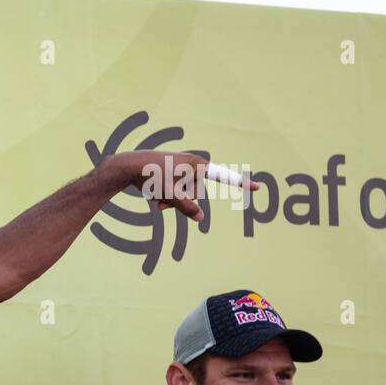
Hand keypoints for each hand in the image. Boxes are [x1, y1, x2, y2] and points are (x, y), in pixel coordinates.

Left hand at [103, 150, 257, 222]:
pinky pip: (174, 193)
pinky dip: (165, 198)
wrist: (127, 166)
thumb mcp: (170, 193)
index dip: (241, 183)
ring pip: (183, 195)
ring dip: (170, 201)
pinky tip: (153, 197)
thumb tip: (200, 219)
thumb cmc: (150, 175)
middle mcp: (192, 166)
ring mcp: (181, 171)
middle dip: (180, 199)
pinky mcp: (170, 176)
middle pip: (196, 193)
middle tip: (164, 195)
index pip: (224, 177)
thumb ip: (186, 207)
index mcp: (197, 165)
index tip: (258, 188)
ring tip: (155, 197)